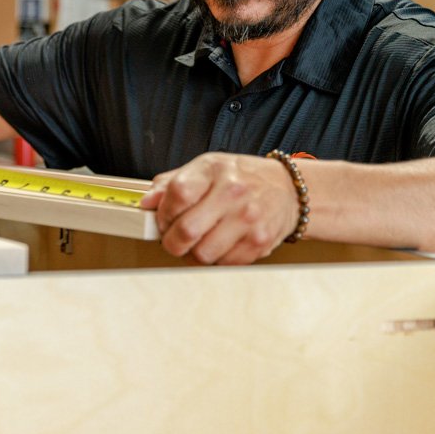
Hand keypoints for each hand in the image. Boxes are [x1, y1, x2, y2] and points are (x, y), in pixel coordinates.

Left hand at [139, 152, 299, 264]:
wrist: (287, 190)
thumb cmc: (241, 178)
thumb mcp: (206, 168)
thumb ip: (172, 183)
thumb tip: (146, 203)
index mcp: (214, 171)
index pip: (177, 195)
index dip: (162, 213)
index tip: (163, 219)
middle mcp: (233, 194)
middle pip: (186, 231)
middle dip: (172, 242)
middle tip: (174, 239)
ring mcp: (248, 220)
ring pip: (203, 254)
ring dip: (194, 253)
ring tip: (200, 240)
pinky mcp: (259, 243)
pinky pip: (223, 264)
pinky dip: (217, 259)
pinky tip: (221, 244)